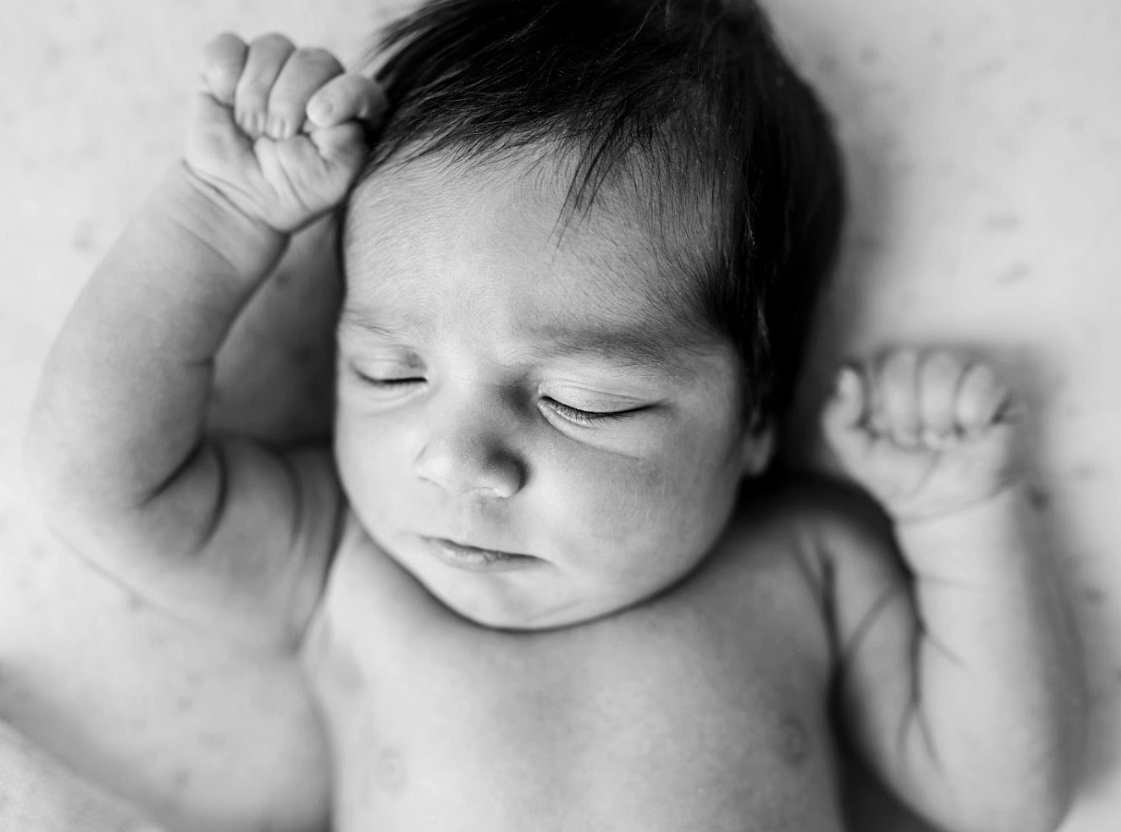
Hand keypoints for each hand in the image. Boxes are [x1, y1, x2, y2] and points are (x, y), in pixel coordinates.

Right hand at [187, 33, 385, 233]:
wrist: (236, 197)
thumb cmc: (289, 190)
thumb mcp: (333, 178)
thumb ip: (349, 139)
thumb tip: (326, 103)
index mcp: (347, 112)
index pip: (362, 87)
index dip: (343, 94)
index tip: (319, 117)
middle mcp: (314, 85)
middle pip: (316, 61)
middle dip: (291, 101)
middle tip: (275, 136)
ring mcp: (273, 72)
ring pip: (273, 47)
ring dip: (257, 92)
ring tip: (251, 128)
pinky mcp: (231, 67)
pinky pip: (228, 45)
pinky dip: (224, 70)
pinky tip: (224, 100)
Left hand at [822, 349, 1019, 522]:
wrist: (947, 506)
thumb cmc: (898, 474)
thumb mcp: (854, 453)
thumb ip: (836, 416)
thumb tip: (846, 372)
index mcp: (882, 377)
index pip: (869, 365)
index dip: (875, 405)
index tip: (884, 432)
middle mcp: (919, 367)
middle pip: (902, 361)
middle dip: (904, 412)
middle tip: (913, 441)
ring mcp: (958, 372)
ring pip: (942, 366)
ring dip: (937, 415)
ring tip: (941, 441)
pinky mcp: (994, 387)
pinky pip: (982, 381)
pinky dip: (972, 417)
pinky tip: (970, 435)